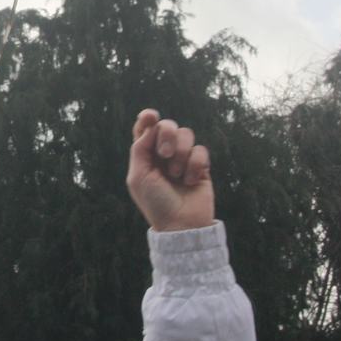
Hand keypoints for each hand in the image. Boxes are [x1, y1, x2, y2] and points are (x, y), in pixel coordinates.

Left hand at [127, 108, 214, 231]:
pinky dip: (195, 165)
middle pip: (167, 125)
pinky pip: (201, 150)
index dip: (147, 118)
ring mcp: (183, 159)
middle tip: (164, 155)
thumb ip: (140, 148)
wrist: (181, 224)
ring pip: (186, 134)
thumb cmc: (156, 203)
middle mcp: (164, 154)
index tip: (151, 116)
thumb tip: (151, 126)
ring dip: (180, 154)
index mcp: (145, 156)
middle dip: (166, 136)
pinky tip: (190, 181)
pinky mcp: (201, 166)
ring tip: (176, 175)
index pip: (145, 129)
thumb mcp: (139, 176)